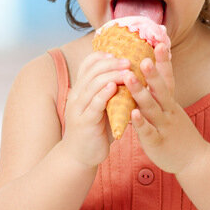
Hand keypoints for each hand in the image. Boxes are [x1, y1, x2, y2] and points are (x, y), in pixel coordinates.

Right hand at [60, 51, 128, 166]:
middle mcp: (76, 95)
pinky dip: (104, 94)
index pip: (88, 64)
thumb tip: (132, 71)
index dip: (103, 56)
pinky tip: (115, 87)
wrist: (81, 155)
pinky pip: (94, 104)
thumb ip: (112, 89)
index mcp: (81, 88)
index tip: (120, 53)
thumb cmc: (97, 127)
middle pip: (92, 71)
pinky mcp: (84, 122)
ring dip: (111, 75)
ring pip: (93, 85)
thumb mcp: (103, 104)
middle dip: (111, 63)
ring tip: (127, 70)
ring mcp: (78, 109)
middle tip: (129, 60)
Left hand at [124, 44, 207, 173]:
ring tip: (129, 78)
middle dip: (152, 73)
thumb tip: (150, 76)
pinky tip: (132, 114)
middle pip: (161, 89)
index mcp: (171, 103)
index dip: (164, 62)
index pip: (168, 78)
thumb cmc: (179, 133)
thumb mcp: (172, 110)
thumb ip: (161, 95)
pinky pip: (148, 131)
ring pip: (152, 107)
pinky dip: (141, 123)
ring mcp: (164, 126)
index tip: (160, 43)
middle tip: (142, 57)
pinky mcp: (158, 142)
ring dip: (140, 92)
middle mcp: (169, 111)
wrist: (194, 159)